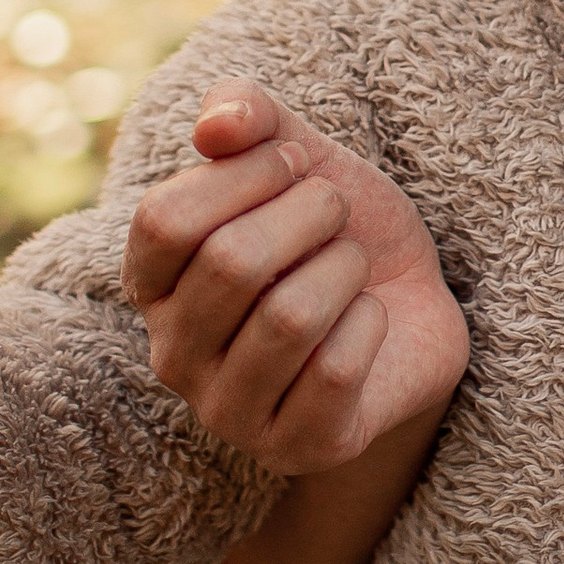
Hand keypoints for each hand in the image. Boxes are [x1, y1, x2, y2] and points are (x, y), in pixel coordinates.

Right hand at [122, 82, 469, 488]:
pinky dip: (371, 324)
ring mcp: (230, 413)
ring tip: (352, 267)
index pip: (164, 219)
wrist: (412, 310)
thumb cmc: (334, 234)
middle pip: (231, 263)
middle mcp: (173, 356)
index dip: (245, 174)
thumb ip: (245, 115)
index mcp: (150, 284)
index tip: (298, 163)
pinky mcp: (297, 449)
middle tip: (336, 211)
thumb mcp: (295, 156)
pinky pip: (337, 370)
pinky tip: (370, 322)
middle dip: (309, 215)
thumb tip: (216, 125)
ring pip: (289, 318)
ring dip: (344, 269)